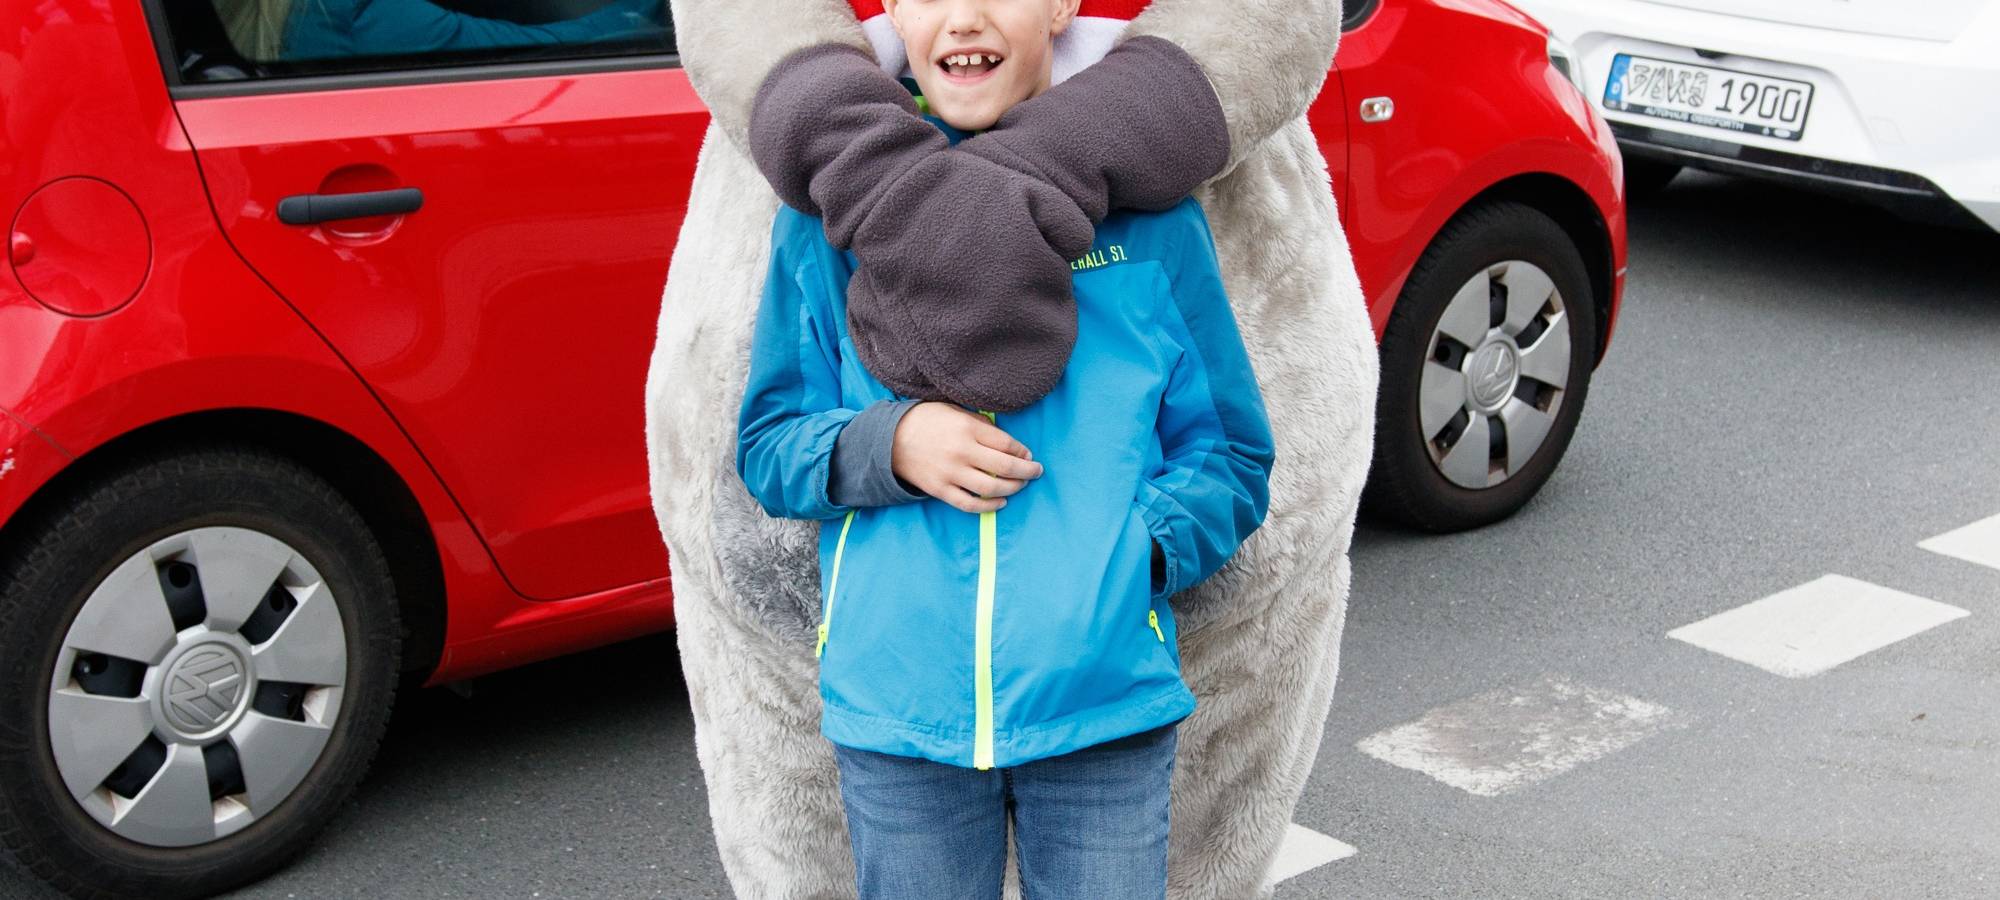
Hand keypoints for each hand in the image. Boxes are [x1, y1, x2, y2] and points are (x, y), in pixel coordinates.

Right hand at [891, 402, 1044, 513]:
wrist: (890, 439)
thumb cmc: (926, 421)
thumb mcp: (954, 411)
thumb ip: (980, 424)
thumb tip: (1008, 441)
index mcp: (966, 428)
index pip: (1006, 443)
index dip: (1022, 451)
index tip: (1028, 454)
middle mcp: (961, 452)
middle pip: (1005, 466)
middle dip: (1027, 471)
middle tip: (1037, 472)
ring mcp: (950, 473)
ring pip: (991, 487)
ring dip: (1013, 488)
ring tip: (1021, 485)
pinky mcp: (940, 490)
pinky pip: (970, 504)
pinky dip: (989, 506)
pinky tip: (1001, 502)